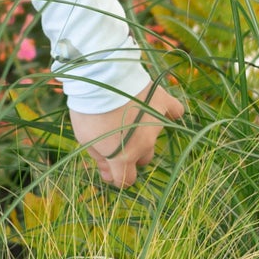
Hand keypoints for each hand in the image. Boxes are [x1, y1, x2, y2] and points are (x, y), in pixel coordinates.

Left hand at [69, 79, 186, 188]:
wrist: (101, 79)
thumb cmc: (89, 110)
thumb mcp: (85, 138)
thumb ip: (100, 159)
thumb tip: (109, 176)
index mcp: (124, 156)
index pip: (125, 179)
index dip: (116, 176)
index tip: (109, 169)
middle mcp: (145, 144)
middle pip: (141, 158)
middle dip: (129, 153)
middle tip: (116, 136)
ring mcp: (158, 124)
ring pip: (154, 137)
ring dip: (143, 132)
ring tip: (128, 116)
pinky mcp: (165, 104)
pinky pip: (174, 112)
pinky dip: (167, 113)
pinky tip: (157, 109)